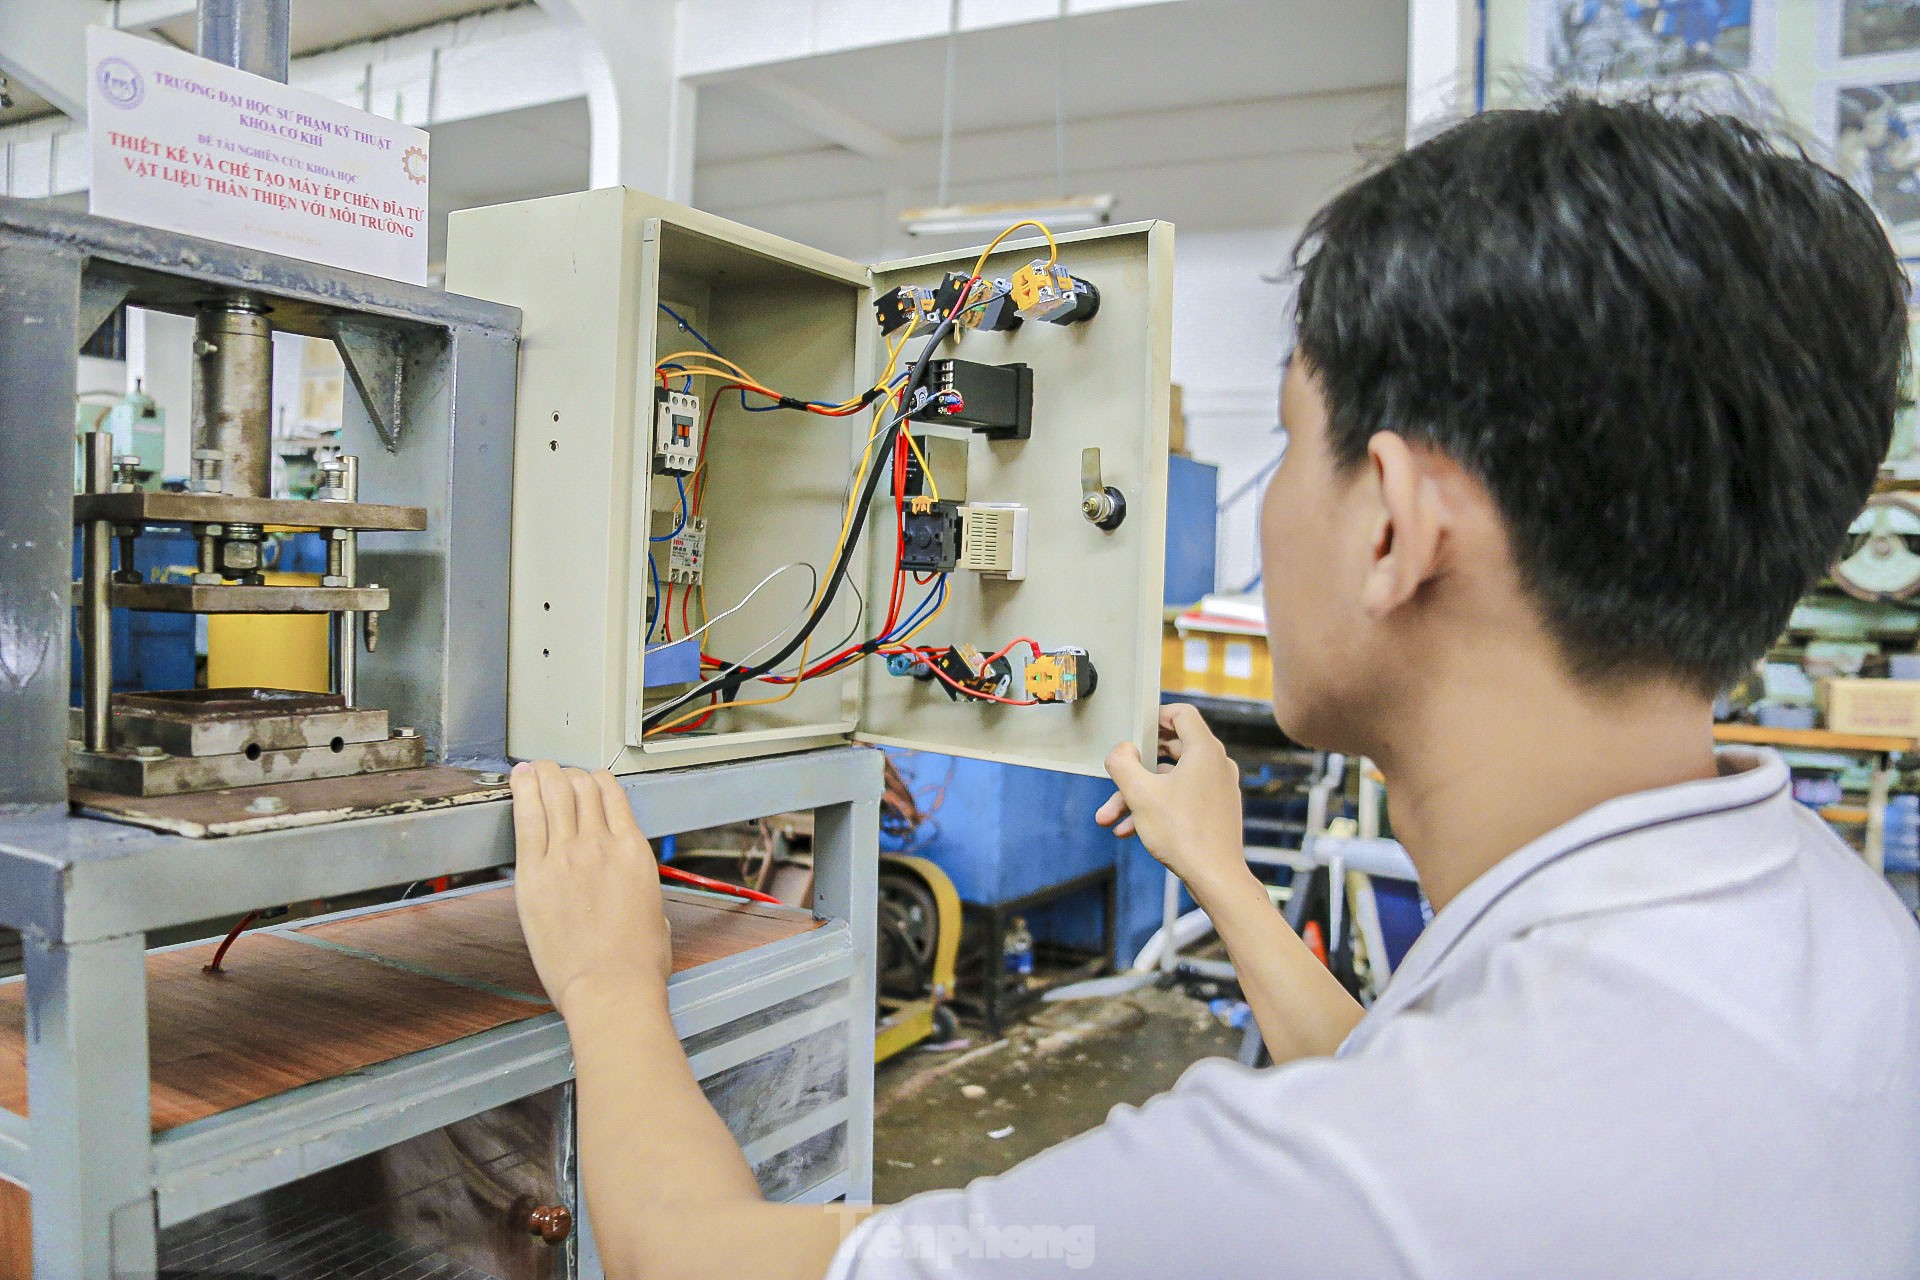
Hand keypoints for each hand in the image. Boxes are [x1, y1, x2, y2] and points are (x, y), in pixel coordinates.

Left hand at [510, 761, 671, 1017]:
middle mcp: (601, 844)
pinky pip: (527, 819)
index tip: (587, 780)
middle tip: (556, 771)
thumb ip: (639, 890)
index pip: (612, 796)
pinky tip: (519, 779)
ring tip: (535, 766)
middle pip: (581, 788)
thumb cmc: (637, 962)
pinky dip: (523, 791)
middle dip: (568, 774)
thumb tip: (634, 895)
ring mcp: (566, 855)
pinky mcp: (535, 874)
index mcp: (633, 851)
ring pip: (554, 794)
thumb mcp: (655, 913)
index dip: (596, 780)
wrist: (611, 986)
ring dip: (545, 774)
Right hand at [1097, 704, 1248, 900]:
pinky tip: (1129, 829)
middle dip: (1136, 767)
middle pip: (1171, 750)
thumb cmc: (1182, 833)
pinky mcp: (1216, 809)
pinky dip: (1157, 807)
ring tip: (1109, 817)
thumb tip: (1121, 750)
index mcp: (1204, 750)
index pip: (1182, 714)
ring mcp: (1218, 788)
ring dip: (1139, 794)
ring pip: (1171, 780)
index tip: (1136, 729)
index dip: (1156, 716)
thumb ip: (1122, 763)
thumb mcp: (1140, 794)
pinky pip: (1182, 797)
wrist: (1215, 877)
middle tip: (1116, 777)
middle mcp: (1216, 764)